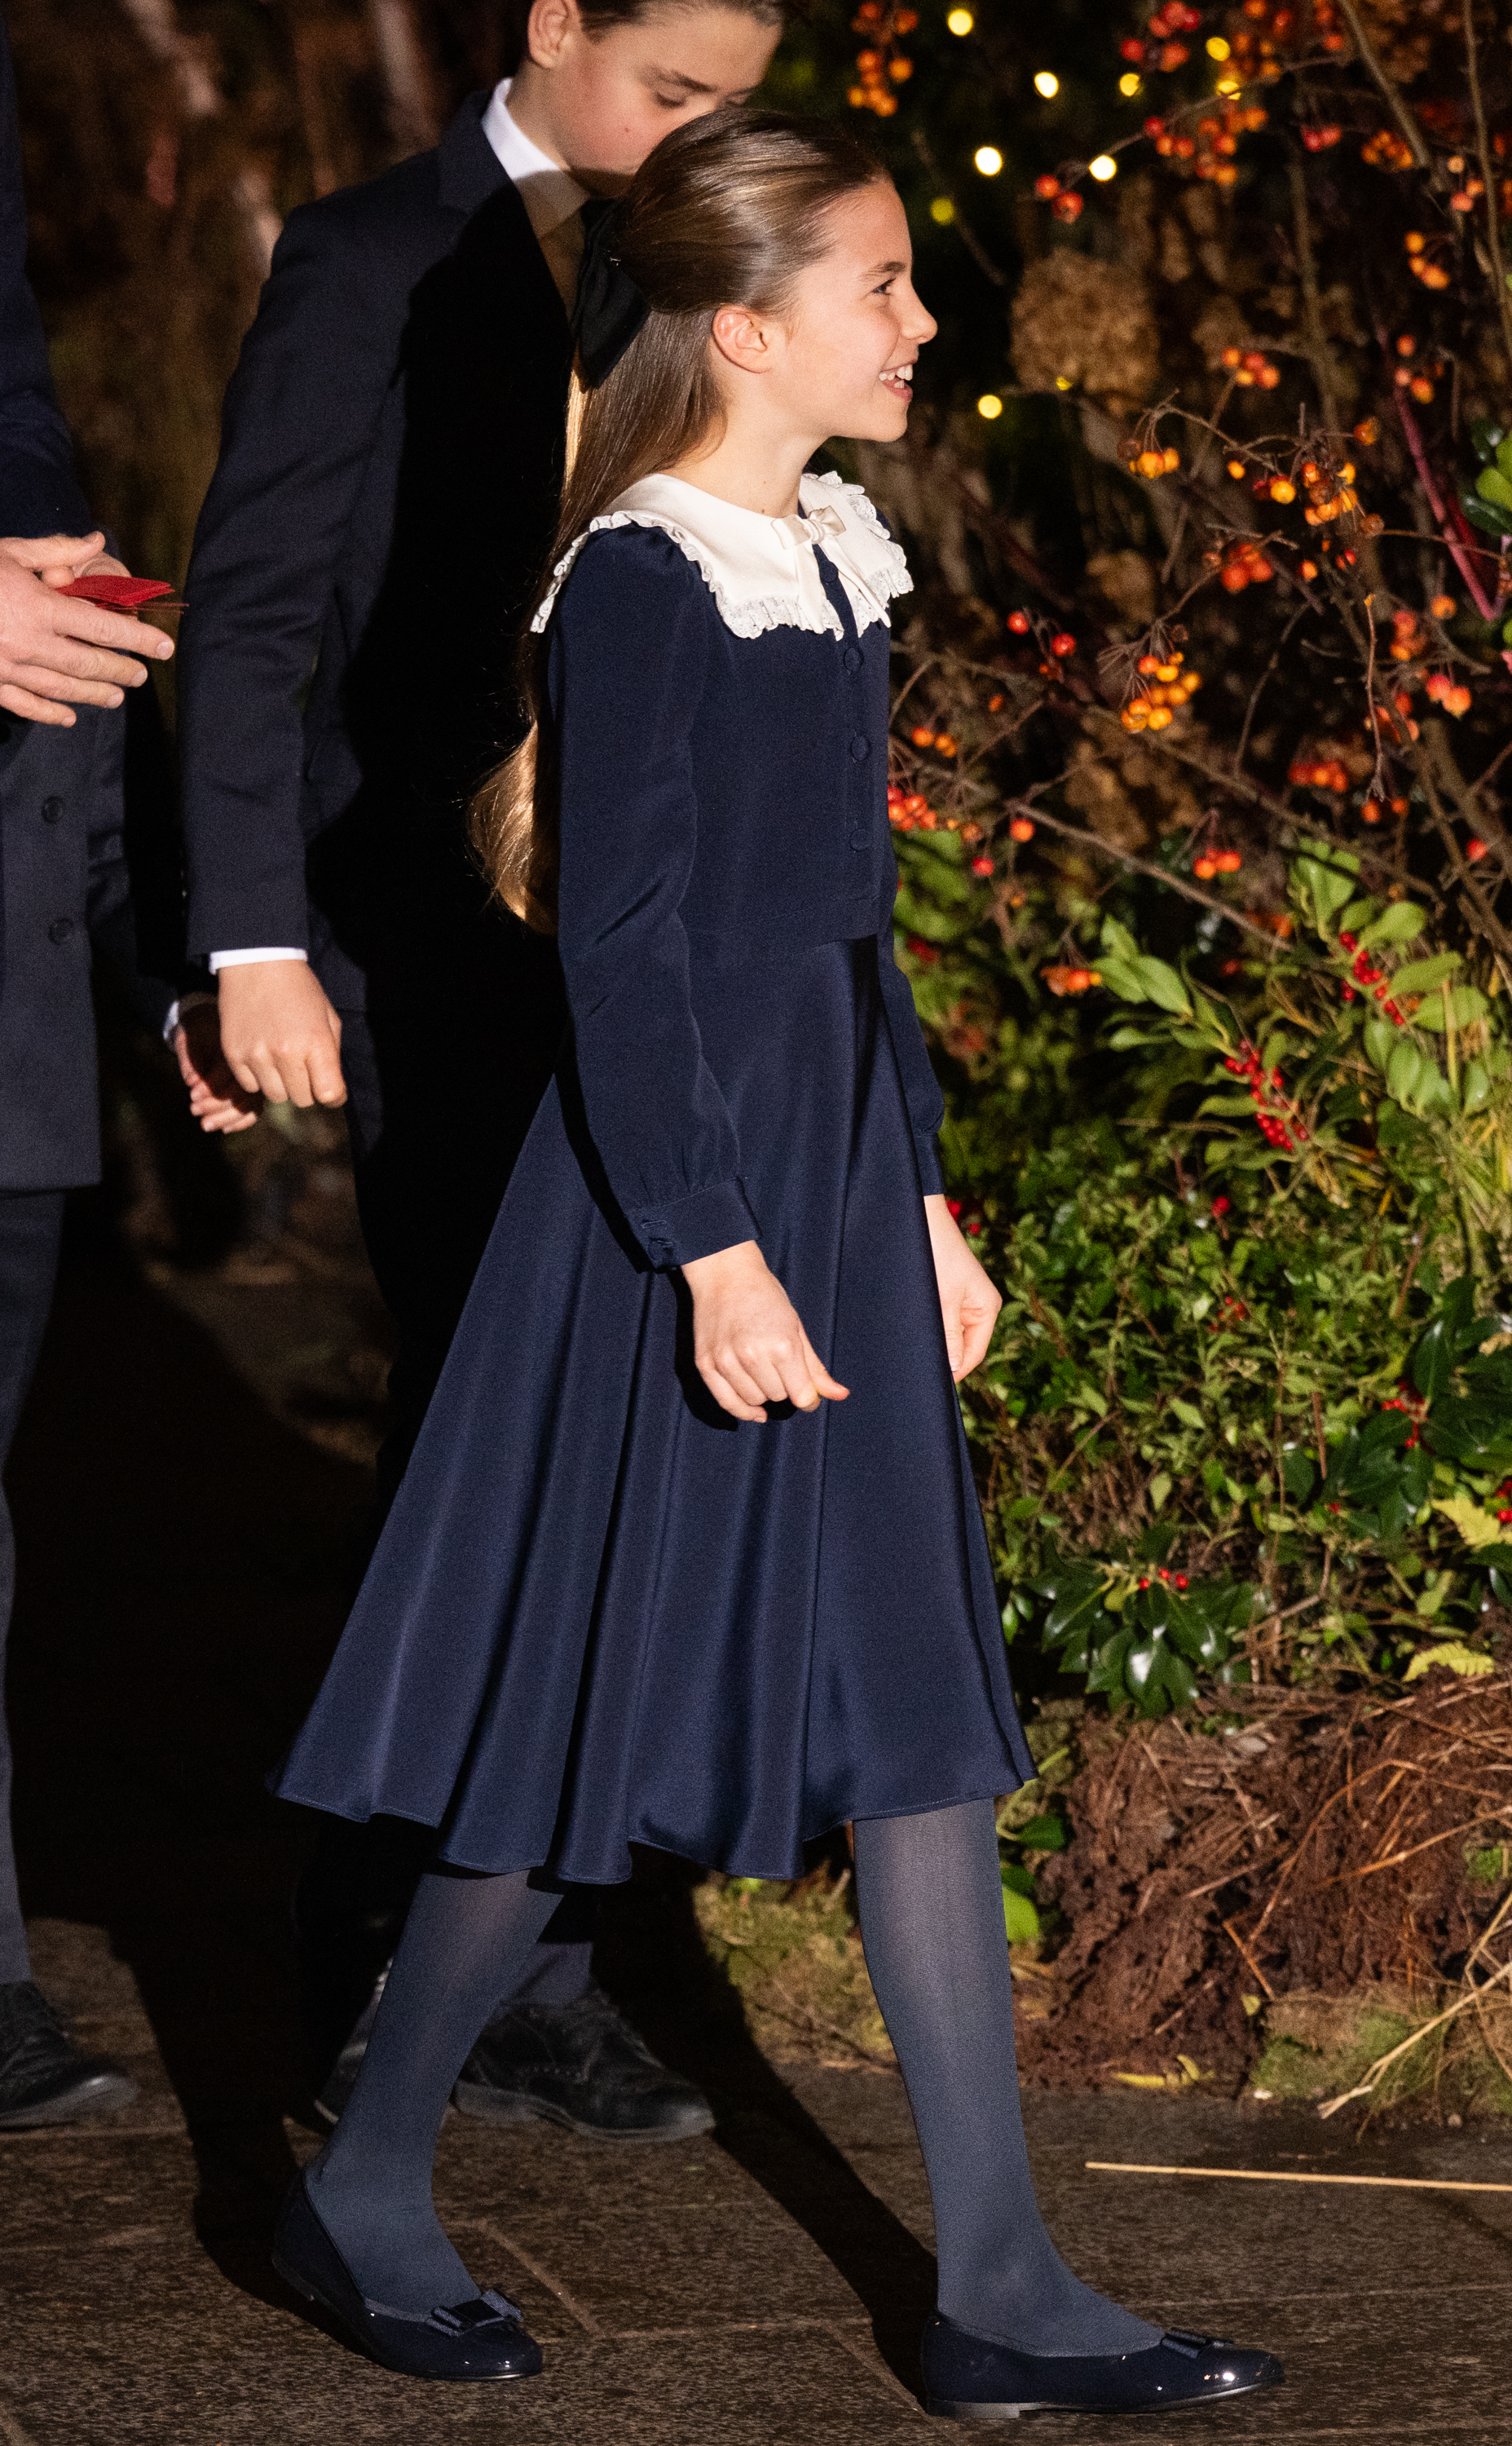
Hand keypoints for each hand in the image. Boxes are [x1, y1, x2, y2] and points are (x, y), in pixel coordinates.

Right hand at [0, 533, 174, 723]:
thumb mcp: (7, 551)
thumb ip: (54, 551)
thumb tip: (95, 540)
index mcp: (37, 606)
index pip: (102, 626)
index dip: (138, 639)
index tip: (164, 648)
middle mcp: (26, 642)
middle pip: (87, 664)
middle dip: (120, 671)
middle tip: (141, 675)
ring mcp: (5, 667)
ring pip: (61, 689)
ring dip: (94, 695)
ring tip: (116, 697)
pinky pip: (24, 704)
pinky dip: (49, 713)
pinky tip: (69, 717)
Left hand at [172, 1000, 261, 1133]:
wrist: (209, 1024)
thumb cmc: (197, 1031)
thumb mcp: (189, 1039)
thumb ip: (190, 1059)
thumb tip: (190, 1081)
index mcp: (240, 1047)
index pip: (231, 1072)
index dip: (212, 1087)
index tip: (192, 1095)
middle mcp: (254, 1064)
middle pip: (244, 1091)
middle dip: (217, 1105)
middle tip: (194, 1110)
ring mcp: (258, 1078)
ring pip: (250, 1104)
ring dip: (228, 1118)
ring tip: (204, 1124)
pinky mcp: (256, 1089)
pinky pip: (256, 1109)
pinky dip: (242, 1121)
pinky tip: (225, 1129)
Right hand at [216, 960, 346, 1107]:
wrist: (257, 963)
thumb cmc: (299, 989)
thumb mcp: (327, 1017)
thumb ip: (333, 1056)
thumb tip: (332, 1091)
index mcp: (316, 1042)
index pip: (330, 1094)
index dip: (333, 1095)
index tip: (330, 1089)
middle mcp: (286, 1052)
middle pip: (302, 1099)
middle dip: (306, 1087)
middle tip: (301, 1065)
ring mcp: (257, 1055)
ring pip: (275, 1096)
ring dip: (281, 1084)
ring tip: (280, 1059)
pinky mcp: (234, 1055)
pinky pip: (249, 1086)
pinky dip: (257, 1077)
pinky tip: (260, 1054)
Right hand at [682, 1239, 848, 1424]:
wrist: (725, 1275)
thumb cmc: (766, 1297)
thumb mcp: (796, 1328)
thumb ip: (815, 1368)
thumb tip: (840, 1395)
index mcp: (782, 1345)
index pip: (802, 1396)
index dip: (809, 1399)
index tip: (807, 1393)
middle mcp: (753, 1356)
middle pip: (778, 1397)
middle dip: (783, 1387)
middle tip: (778, 1365)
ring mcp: (726, 1362)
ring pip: (754, 1402)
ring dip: (762, 1393)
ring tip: (761, 1370)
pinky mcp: (706, 1365)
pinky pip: (727, 1403)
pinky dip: (743, 1410)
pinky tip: (755, 1411)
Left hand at [925, 1194, 1001, 1380]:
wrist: (919, 1218)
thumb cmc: (936, 1252)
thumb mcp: (943, 1299)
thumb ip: (949, 1335)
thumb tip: (954, 1367)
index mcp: (987, 1309)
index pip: (973, 1355)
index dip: (954, 1371)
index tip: (930, 1382)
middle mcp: (977, 1308)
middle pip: (961, 1348)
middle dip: (942, 1356)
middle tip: (917, 1368)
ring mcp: (960, 1302)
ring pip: (947, 1336)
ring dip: (932, 1342)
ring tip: (912, 1348)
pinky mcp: (944, 1295)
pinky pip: (938, 1321)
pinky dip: (926, 1327)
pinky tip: (910, 1331)